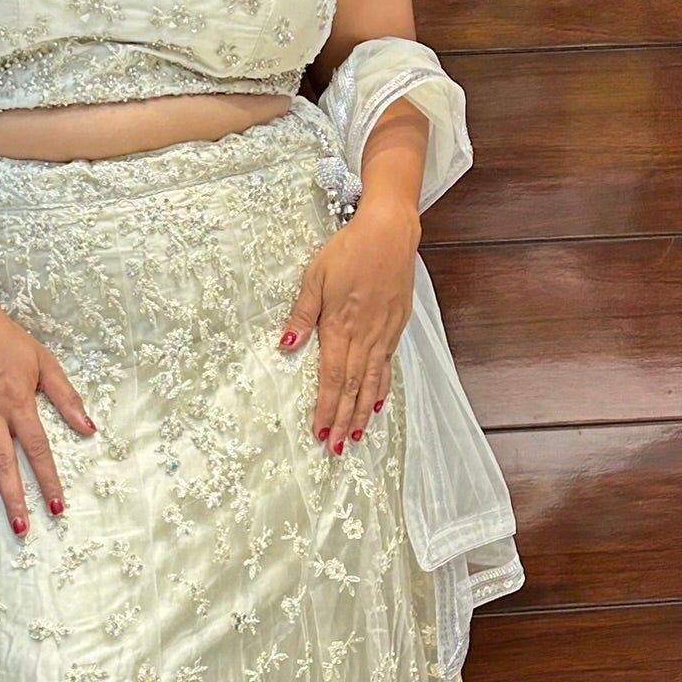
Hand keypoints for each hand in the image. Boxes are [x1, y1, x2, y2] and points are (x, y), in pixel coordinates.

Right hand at [0, 287, 96, 535]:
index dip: (48, 480)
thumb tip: (90, 428)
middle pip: (3, 464)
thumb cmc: (5, 340)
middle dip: (13, 499)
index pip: (38, 450)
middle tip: (22, 529)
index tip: (56, 508)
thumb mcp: (44, 362)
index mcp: (18, 403)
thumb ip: (66, 397)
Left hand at [276, 199, 419, 450]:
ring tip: (357, 436)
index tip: (320, 432)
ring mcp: (383, 332)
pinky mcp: (396, 326)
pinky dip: (381, 387)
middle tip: (337, 448)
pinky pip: (388, 365)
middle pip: (352, 387)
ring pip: (372, 381)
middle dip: (343, 419)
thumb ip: (302, 313)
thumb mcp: (315, 276)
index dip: (326, 407)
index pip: (332, 377)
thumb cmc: (349, 251)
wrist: (389, 233)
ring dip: (362, 411)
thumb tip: (286, 344)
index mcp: (340, 325)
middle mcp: (364, 335)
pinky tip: (376, 403)